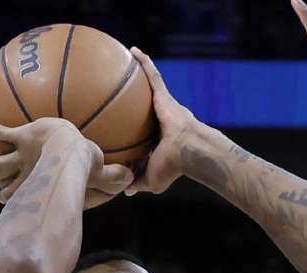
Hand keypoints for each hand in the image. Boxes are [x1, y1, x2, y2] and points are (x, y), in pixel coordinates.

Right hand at [0, 116, 131, 208]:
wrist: (65, 151)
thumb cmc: (84, 165)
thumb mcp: (100, 172)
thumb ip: (113, 178)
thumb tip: (131, 181)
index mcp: (45, 182)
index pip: (36, 194)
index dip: (28, 201)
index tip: (17, 205)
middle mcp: (29, 174)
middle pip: (12, 185)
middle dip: (5, 189)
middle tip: (0, 194)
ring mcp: (22, 157)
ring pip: (1, 164)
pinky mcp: (21, 137)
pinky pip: (2, 132)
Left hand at [124, 47, 201, 194]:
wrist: (189, 151)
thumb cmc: (174, 167)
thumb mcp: (151, 179)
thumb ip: (136, 181)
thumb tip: (124, 190)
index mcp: (155, 138)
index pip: (140, 130)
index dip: (131, 124)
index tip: (117, 120)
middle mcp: (158, 119)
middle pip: (142, 103)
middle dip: (133, 95)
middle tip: (118, 87)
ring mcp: (162, 106)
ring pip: (146, 85)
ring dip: (137, 72)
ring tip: (123, 59)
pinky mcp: (163, 96)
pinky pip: (152, 76)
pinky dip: (144, 62)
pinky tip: (132, 50)